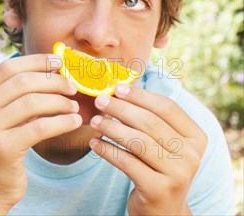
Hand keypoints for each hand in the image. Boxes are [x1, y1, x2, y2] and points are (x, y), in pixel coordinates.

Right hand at [0, 54, 80, 213]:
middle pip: (22, 82)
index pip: (8, 67)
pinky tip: (74, 122)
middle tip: (73, 87)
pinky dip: (61, 121)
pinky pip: (39, 127)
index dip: (36, 61)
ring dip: (59, 102)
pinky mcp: (2, 147)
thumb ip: (18, 95)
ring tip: (74, 106)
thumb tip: (53, 69)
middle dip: (53, 81)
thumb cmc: (3, 147)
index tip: (60, 62)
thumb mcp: (3, 116)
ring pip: (32, 102)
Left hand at [88, 84, 206, 214]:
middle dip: (120, 108)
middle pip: (150, 122)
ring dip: (111, 127)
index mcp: (196, 137)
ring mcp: (177, 173)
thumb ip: (152, 119)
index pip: (167, 108)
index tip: (117, 88)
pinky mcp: (158, 189)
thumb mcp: (165, 143)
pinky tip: (94, 143)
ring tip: (94, 121)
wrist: (164, 211)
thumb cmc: (159, 167)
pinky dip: (106, 149)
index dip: (140, 95)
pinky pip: (126, 162)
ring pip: (137, 141)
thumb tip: (120, 89)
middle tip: (99, 101)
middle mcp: (191, 155)